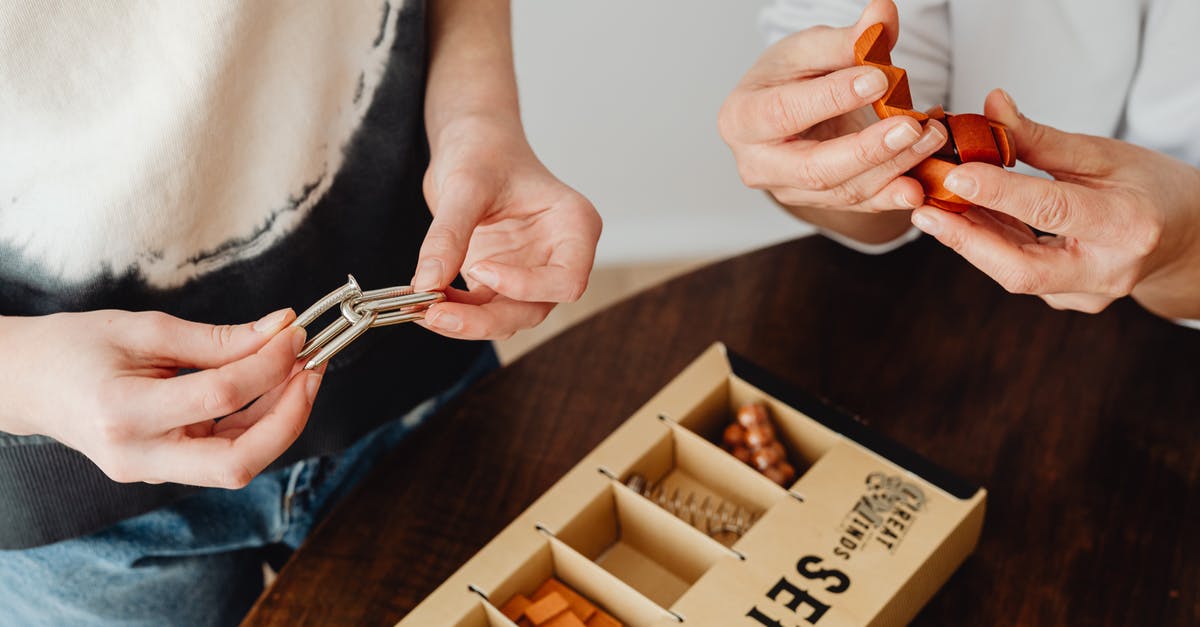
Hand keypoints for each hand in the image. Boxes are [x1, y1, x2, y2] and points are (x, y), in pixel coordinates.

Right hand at [0, 309, 322, 487]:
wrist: (25, 382)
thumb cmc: (75, 347)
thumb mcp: (144, 329)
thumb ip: (216, 338)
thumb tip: (281, 329)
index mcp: (125, 414)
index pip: (220, 397)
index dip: (270, 364)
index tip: (296, 333)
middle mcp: (139, 456)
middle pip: (238, 462)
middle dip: (291, 416)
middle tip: (314, 368)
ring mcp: (152, 471)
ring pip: (238, 463)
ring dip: (281, 418)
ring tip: (300, 370)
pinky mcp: (165, 469)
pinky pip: (225, 454)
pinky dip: (257, 423)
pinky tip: (272, 388)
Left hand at [411, 115, 601, 339]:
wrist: (472, 143)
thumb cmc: (486, 149)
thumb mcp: (466, 184)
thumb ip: (450, 233)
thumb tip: (428, 282)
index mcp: (574, 226)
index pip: (567, 279)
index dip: (527, 287)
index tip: (480, 269)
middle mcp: (558, 256)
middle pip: (534, 308)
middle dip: (485, 319)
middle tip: (436, 313)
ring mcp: (530, 272)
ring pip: (507, 318)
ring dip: (466, 322)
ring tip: (423, 309)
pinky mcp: (500, 282)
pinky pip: (482, 311)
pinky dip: (454, 312)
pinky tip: (425, 301)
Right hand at [718, 0, 946, 241]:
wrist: (784, 111)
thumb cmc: (787, 78)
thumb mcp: (808, 50)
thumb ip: (845, 39)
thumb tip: (881, 15)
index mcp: (741, 118)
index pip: (784, 112)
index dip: (832, 98)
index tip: (880, 78)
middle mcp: (758, 164)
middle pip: (814, 167)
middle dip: (867, 150)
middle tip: (911, 127)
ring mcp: (788, 190)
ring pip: (842, 190)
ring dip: (892, 168)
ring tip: (930, 138)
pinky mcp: (818, 204)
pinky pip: (859, 205)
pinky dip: (892, 194)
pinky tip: (919, 185)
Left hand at [910, 90, 1199, 317]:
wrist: (1185, 236)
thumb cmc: (1148, 187)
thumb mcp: (1105, 153)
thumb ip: (1041, 138)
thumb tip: (989, 104)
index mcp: (1127, 226)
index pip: (1051, 210)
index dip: (999, 194)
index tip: (955, 175)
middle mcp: (1106, 271)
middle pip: (1020, 268)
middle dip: (966, 239)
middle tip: (921, 210)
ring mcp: (1084, 295)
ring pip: (1011, 273)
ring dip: (968, 238)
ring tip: (930, 207)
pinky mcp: (1066, 300)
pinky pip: (1016, 271)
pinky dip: (987, 244)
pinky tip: (960, 219)